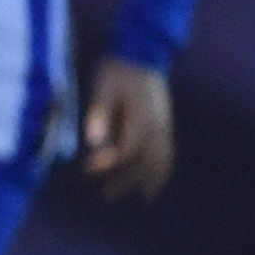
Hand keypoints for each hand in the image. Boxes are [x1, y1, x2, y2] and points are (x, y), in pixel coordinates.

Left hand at [81, 58, 175, 200]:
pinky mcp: (166, 126)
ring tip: (136, 200)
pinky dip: (162, 172)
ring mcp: (165, 127)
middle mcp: (158, 126)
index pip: (125, 150)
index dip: (106, 163)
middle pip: (145, 163)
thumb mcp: (102, 87)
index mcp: (142, 118)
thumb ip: (98, 113)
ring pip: (162, 162)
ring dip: (147, 182)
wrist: (143, 54)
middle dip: (126, 181)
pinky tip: (153, 184)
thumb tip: (92, 141)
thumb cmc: (117, 71)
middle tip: (105, 196)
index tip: (86, 169)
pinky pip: (168, 154)